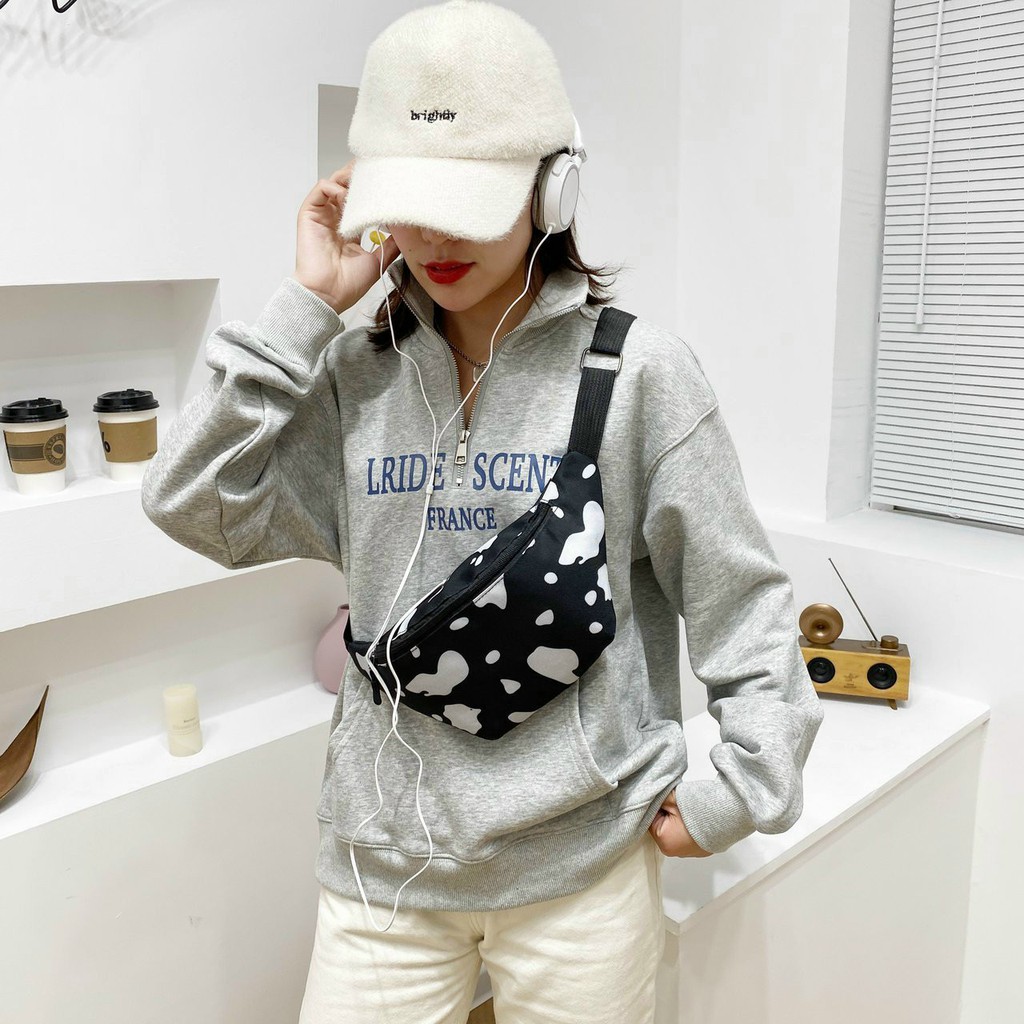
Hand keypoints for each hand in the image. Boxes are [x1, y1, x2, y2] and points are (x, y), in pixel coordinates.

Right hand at [291, 159, 401, 313]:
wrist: (329, 295)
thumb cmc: (348, 284)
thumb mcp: (378, 261)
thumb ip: (390, 245)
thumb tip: (404, 230)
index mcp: (349, 230)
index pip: (361, 202)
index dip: (374, 192)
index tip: (390, 186)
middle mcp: (335, 220)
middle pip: (347, 188)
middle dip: (362, 178)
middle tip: (379, 172)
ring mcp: (322, 216)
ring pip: (335, 183)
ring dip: (349, 178)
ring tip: (365, 180)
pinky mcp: (309, 214)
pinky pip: (321, 189)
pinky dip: (335, 187)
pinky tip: (347, 196)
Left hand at [649, 788, 713, 856]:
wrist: (727, 814)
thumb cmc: (698, 809)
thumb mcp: (671, 798)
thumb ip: (657, 800)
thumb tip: (650, 799)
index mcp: (664, 842)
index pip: (651, 820)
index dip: (656, 807)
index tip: (664, 799)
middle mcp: (674, 852)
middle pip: (662, 827)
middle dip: (666, 815)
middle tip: (677, 803)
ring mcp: (689, 853)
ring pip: (675, 832)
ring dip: (677, 822)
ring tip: (688, 810)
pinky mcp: (701, 850)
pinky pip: (687, 837)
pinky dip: (688, 829)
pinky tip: (696, 819)